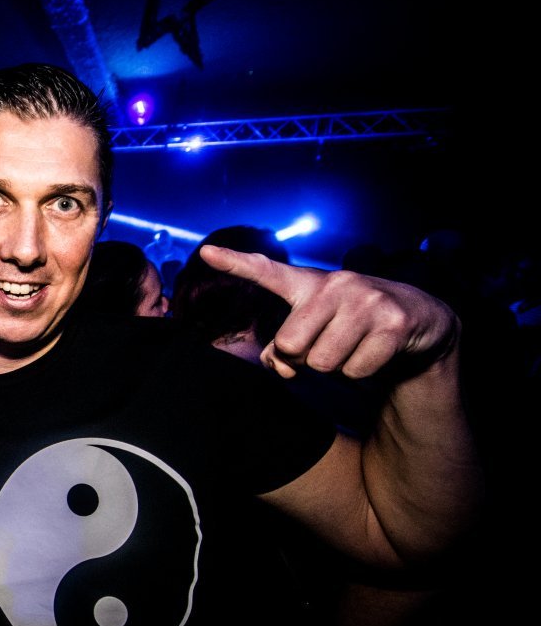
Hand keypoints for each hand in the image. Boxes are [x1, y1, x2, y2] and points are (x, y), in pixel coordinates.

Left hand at [199, 245, 458, 378]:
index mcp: (309, 284)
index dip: (235, 263)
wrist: (419, 322)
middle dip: (303, 360)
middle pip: (289, 345)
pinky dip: (360, 372)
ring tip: (352, 347)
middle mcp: (336, 284)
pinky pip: (355, 371)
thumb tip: (276, 365)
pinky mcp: (393, 324)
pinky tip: (375, 352)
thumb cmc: (351, 326)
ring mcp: (366, 301)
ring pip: (323, 363)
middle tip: (326, 345)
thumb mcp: (316, 330)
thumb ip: (284, 348)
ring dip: (335, 368)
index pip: (265, 271)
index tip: (205, 252)